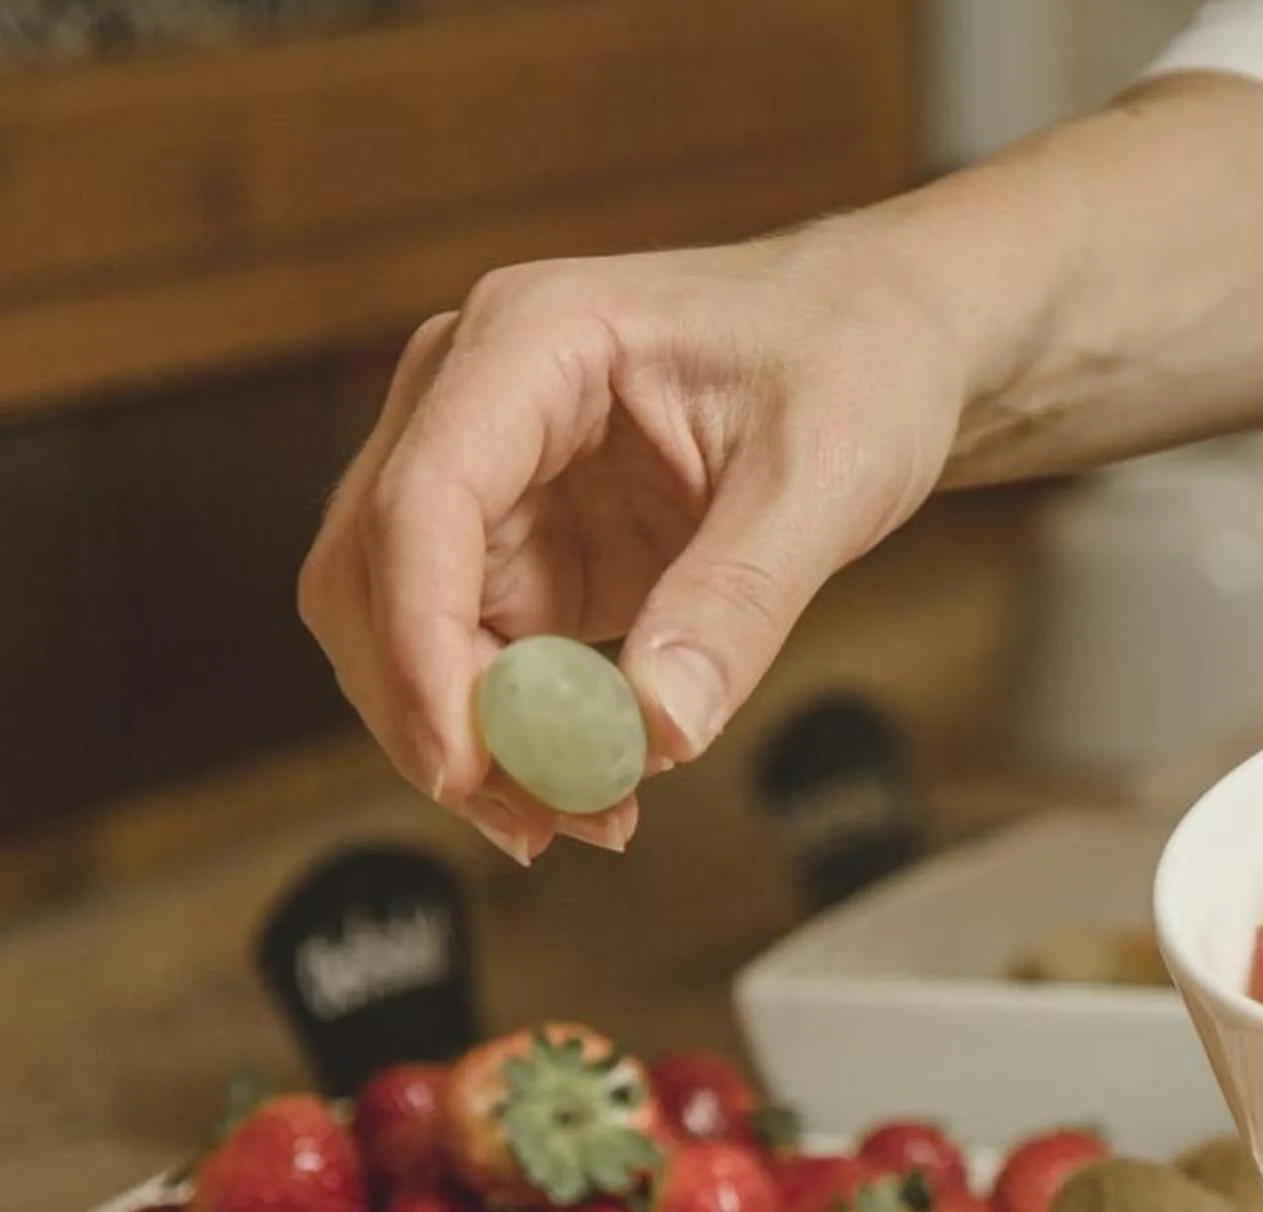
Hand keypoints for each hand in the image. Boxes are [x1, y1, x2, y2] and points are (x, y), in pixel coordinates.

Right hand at [299, 228, 966, 860]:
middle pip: (372, 575)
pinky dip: (512, 735)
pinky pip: (472, 660)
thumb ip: (736, 603)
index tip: (465, 762)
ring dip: (468, 740)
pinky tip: (588, 784)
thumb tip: (657, 730)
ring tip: (584, 816)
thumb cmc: (856, 358)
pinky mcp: (521, 546)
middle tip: (534, 819)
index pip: (423, 501)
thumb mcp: (824, 477)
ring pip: (403, 633)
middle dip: (431, 711)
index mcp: (533, 340)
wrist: (890, 339)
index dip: (421, 643)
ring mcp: (489, 475)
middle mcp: (475, 397)